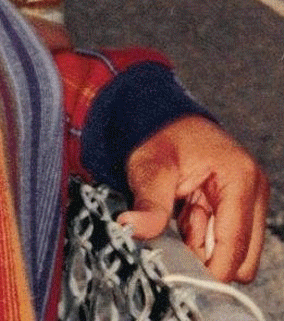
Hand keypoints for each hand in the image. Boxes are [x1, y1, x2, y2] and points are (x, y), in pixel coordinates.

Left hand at [119, 115, 267, 281]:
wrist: (161, 118)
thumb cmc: (158, 137)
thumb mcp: (150, 168)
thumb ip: (149, 204)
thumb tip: (132, 229)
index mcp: (240, 178)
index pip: (235, 247)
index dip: (208, 267)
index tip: (179, 268)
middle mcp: (255, 190)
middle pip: (242, 259)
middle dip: (207, 254)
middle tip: (181, 224)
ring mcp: (252, 199)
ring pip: (236, 254)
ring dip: (205, 245)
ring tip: (184, 213)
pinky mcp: (243, 206)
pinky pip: (228, 241)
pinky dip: (205, 236)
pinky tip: (189, 212)